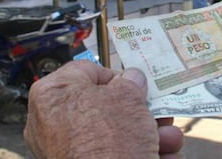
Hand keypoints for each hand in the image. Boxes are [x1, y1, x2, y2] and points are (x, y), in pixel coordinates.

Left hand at [24, 61, 182, 158]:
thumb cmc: (110, 138)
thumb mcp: (129, 96)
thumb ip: (131, 81)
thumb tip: (132, 79)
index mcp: (53, 92)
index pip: (87, 71)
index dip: (117, 75)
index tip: (136, 84)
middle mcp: (52, 121)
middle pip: (104, 105)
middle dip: (138, 109)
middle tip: (157, 109)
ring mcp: (64, 149)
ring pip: (113, 132)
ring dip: (147, 133)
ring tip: (169, 136)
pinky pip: (111, 153)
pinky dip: (139, 152)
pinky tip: (163, 154)